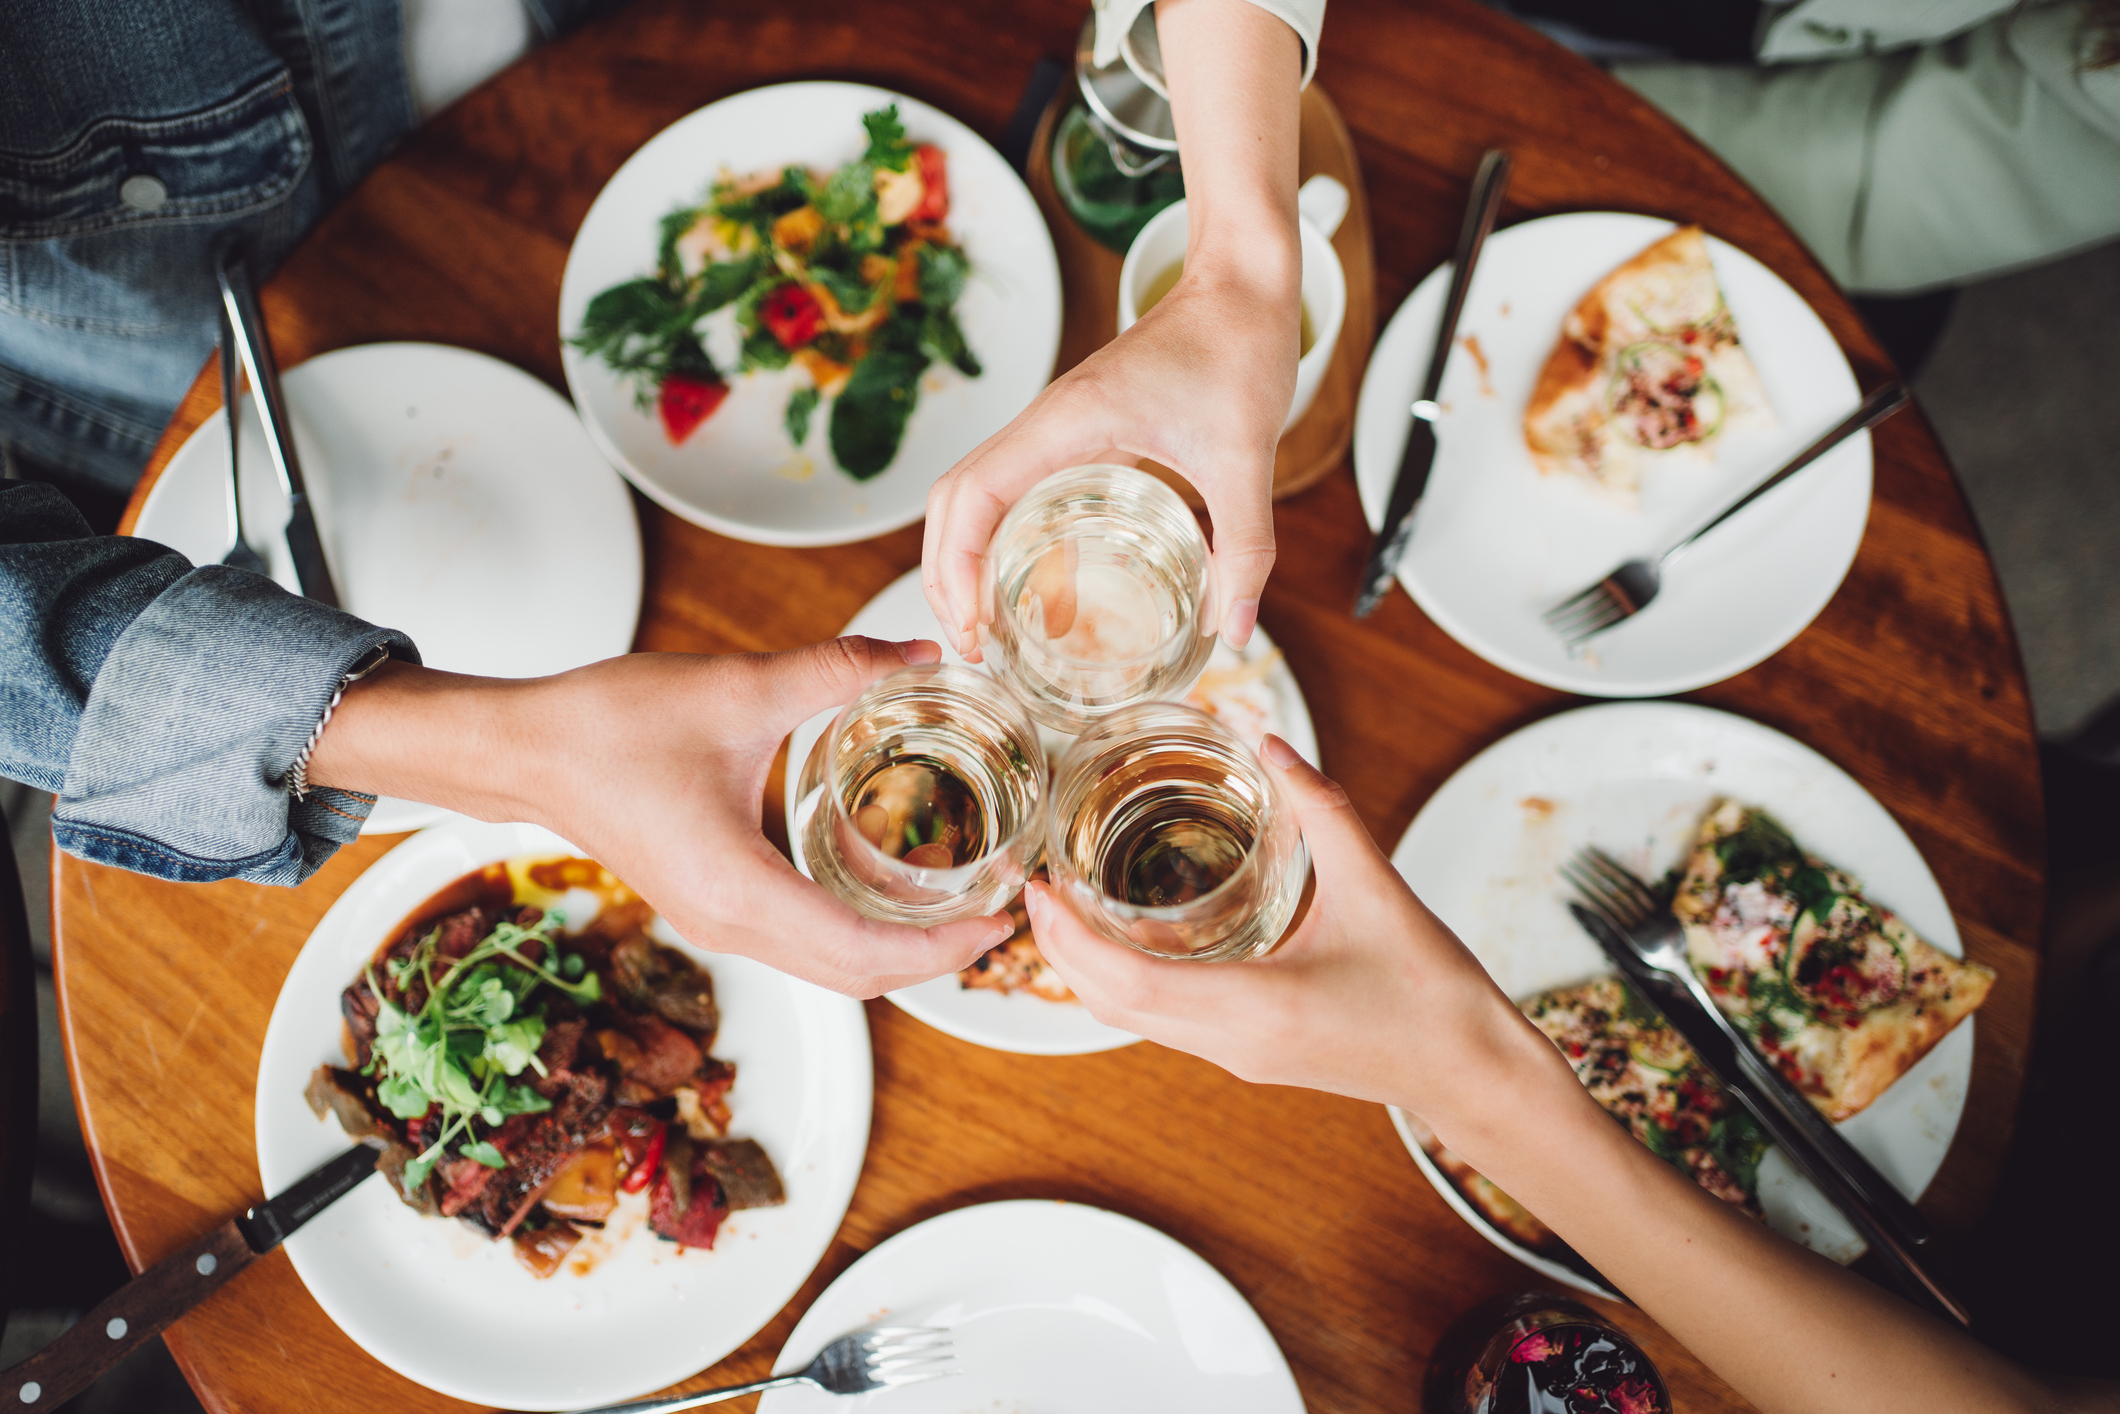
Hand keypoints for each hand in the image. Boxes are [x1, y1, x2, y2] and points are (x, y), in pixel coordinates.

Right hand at [310, 637, 1015, 997]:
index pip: (863, 952)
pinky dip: (858, 935)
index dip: (941, 947)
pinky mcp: (710, 906)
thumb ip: (837, 668)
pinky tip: (892, 890)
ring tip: (962, 909)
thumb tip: (922, 654)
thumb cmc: (609, 725)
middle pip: (855, 978)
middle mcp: (729, 924)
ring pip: (829, 969)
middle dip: (935, 959)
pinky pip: (801, 944)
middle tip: (1002, 918)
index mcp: (739, 888)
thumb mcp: (739, 687)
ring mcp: (716, 923)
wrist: (524, 750)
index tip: (1000, 920)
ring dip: (898, 951)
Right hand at [921, 0, 1303, 657]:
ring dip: (958, 553)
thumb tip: (1238, 631)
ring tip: (980, 622)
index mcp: (1069, 421)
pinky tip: (1022, 576)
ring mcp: (1054, 424)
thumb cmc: (1238, 349)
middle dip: (944, 573)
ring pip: (969, 490)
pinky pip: (1008, 483)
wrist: (1242, 285)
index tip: (973, 628)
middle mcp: (1046, 421)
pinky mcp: (1073, 428)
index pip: (973, 494)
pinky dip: (992, 530)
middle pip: (951, 499)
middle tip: (970, 644)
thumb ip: (1244, 547)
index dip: (957, 566)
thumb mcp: (1248, 458)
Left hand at [1021, 734, 1570, 1134]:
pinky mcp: (1247, 1054)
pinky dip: (1125, 983)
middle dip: (1060, 950)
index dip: (1071, 935)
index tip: (1039, 890)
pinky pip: (1162, 1023)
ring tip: (1064, 908)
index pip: (1128, 980)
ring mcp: (1235, 1056)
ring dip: (1087, 970)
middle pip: (1111, 1006)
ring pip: (1131, 1021)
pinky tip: (1123, 938)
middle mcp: (1231, 1041)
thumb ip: (1321, 808)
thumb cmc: (1431, 990)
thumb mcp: (1376, 884)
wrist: (1471, 1070)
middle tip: (1034, 889)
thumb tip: (1271, 743)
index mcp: (1255, 1005)